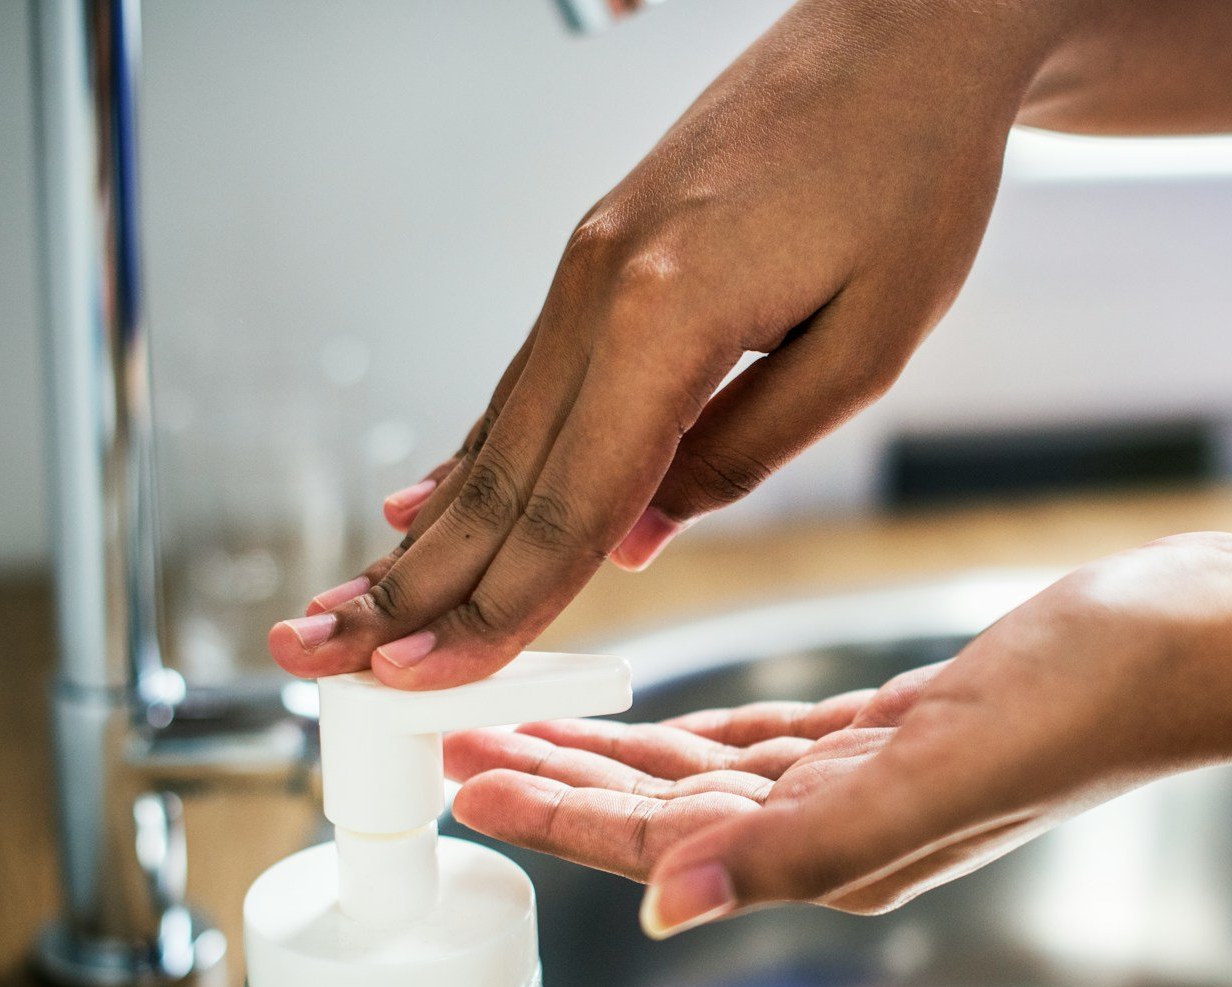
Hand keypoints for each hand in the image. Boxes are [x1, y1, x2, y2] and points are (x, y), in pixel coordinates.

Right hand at [270, 0, 1078, 689]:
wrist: (902, 38)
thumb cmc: (911, 178)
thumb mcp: (868, 343)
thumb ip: (745, 446)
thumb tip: (641, 539)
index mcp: (667, 311)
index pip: (570, 501)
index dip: (498, 606)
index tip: (425, 678)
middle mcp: (599, 285)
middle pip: (498, 475)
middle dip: (416, 588)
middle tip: (321, 664)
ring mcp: (588, 265)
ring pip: (494, 431)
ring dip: (423, 535)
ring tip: (348, 605)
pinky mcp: (601, 255)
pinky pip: (522, 381)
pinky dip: (467, 454)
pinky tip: (423, 503)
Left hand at [444, 533, 1231, 934]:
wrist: (1189, 645)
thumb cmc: (1088, 704)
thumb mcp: (938, 774)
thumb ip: (804, 847)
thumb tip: (669, 908)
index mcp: (841, 850)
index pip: (666, 843)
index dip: (561, 815)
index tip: (469, 783)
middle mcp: (847, 829)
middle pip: (669, 813)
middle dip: (564, 782)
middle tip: (466, 744)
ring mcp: (874, 782)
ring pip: (710, 776)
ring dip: (617, 753)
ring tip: (534, 724)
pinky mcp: (900, 732)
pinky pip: (772, 742)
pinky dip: (704, 732)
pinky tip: (663, 719)